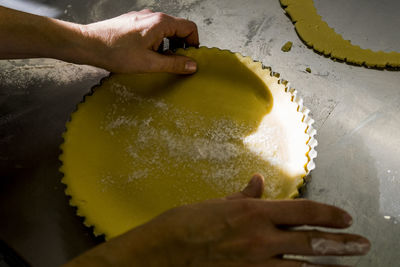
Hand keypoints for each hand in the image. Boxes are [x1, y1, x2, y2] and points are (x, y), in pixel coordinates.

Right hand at [64, 174, 369, 266]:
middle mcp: (259, 237)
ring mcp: (254, 262)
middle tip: (362, 244)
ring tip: (347, 262)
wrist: (163, 253)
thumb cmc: (186, 224)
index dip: (328, 212)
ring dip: (327, 263)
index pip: (302, 210)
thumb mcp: (216, 204)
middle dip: (341, 243)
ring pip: (302, 264)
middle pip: (310, 240)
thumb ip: (244, 196)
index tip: (345, 216)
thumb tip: (260, 184)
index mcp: (253, 212)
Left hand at [80, 9, 198, 73]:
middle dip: (180, 46)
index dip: (194, 44)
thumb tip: (191, 65)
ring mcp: (142, 18)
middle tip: (174, 62)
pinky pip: (152, 31)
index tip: (190, 57)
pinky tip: (144, 55)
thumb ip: (173, 64)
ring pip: (164, 31)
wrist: (88, 45)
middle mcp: (152, 16)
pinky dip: (155, 43)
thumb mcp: (149, 63)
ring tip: (156, 61)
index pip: (189, 27)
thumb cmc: (114, 52)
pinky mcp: (133, 23)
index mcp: (160, 23)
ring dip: (166, 46)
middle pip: (178, 28)